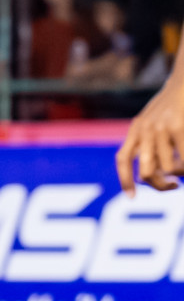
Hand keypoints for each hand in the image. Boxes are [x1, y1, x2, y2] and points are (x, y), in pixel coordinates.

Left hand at [116, 77, 183, 194]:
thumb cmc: (173, 103)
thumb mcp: (153, 119)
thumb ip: (148, 138)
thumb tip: (154, 168)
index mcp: (136, 129)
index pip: (123, 159)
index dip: (125, 180)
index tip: (132, 197)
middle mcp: (144, 130)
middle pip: (146, 172)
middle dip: (159, 186)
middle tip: (174, 186)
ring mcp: (161, 130)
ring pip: (167, 169)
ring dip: (179, 175)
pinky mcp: (178, 128)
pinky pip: (181, 160)